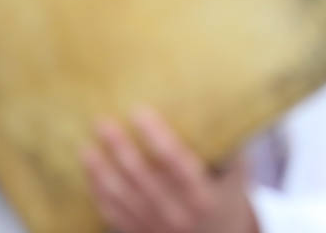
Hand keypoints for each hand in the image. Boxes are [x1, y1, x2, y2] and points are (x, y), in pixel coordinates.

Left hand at [82, 108, 258, 232]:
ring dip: (101, 169)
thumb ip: (229, 148)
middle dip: (119, 147)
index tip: (139, 111)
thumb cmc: (227, 200)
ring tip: (88, 145)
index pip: (175, 160)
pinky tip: (91, 171)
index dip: (156, 135)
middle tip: (102, 122)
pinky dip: (98, 191)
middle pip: (140, 176)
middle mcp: (177, 213)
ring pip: (120, 195)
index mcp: (203, 195)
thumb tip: (219, 105)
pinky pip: (110, 212)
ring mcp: (154, 227)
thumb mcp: (237, 176)